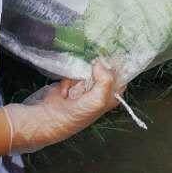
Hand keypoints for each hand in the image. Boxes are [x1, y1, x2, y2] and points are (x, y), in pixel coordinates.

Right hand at [4, 61, 121, 154]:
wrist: (51, 118)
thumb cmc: (78, 114)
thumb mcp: (99, 99)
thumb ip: (106, 80)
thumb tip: (100, 62)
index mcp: (110, 97)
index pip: (120, 77)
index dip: (117, 67)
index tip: (113, 54)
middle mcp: (99, 91)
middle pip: (104, 70)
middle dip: (98, 66)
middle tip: (93, 63)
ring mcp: (84, 86)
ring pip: (88, 69)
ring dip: (80, 74)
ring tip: (74, 88)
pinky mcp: (71, 82)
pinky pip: (73, 72)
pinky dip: (68, 78)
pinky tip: (65, 91)